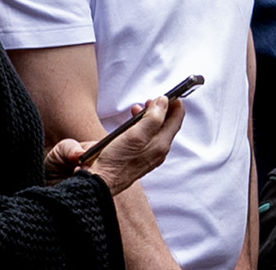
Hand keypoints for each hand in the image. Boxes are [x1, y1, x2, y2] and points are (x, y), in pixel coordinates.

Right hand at [62, 93, 183, 195]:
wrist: (99, 182)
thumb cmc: (115, 161)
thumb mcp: (135, 135)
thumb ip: (153, 117)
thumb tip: (164, 101)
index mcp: (161, 144)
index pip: (177, 118)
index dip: (173, 103)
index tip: (166, 93)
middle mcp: (158, 151)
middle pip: (167, 123)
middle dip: (160, 108)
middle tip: (149, 100)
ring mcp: (148, 155)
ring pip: (154, 130)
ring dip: (148, 116)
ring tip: (137, 109)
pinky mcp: (137, 157)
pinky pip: (144, 137)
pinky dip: (140, 127)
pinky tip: (129, 124)